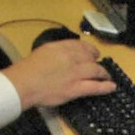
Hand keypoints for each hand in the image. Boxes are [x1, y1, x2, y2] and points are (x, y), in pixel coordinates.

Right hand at [1, 39, 115, 108]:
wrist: (22, 83)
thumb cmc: (27, 70)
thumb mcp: (42, 51)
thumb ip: (56, 50)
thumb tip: (65, 53)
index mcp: (61, 47)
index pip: (81, 45)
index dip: (90, 50)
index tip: (93, 53)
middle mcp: (71, 58)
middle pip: (90, 57)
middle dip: (96, 61)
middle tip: (99, 64)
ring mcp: (75, 73)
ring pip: (96, 70)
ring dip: (103, 73)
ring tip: (107, 75)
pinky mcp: (75, 88)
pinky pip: (95, 87)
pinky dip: (105, 87)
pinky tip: (111, 87)